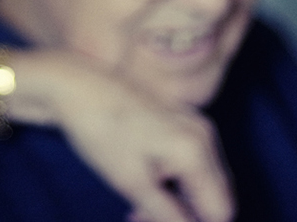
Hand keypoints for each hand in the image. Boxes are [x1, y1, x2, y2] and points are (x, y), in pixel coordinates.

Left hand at [12, 50, 233, 221]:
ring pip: (202, 182)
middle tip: (139, 218)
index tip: (152, 221)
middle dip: (185, 216)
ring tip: (136, 207)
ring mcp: (195, 124)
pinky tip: (145, 185)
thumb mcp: (131, 183)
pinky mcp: (183, 121)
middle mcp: (204, 135)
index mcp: (195, 150)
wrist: (76, 87)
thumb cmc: (100, 132)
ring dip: (178, 201)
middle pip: (215, 196)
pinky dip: (174, 181)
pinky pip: (192, 162)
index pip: (221, 211)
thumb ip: (168, 215)